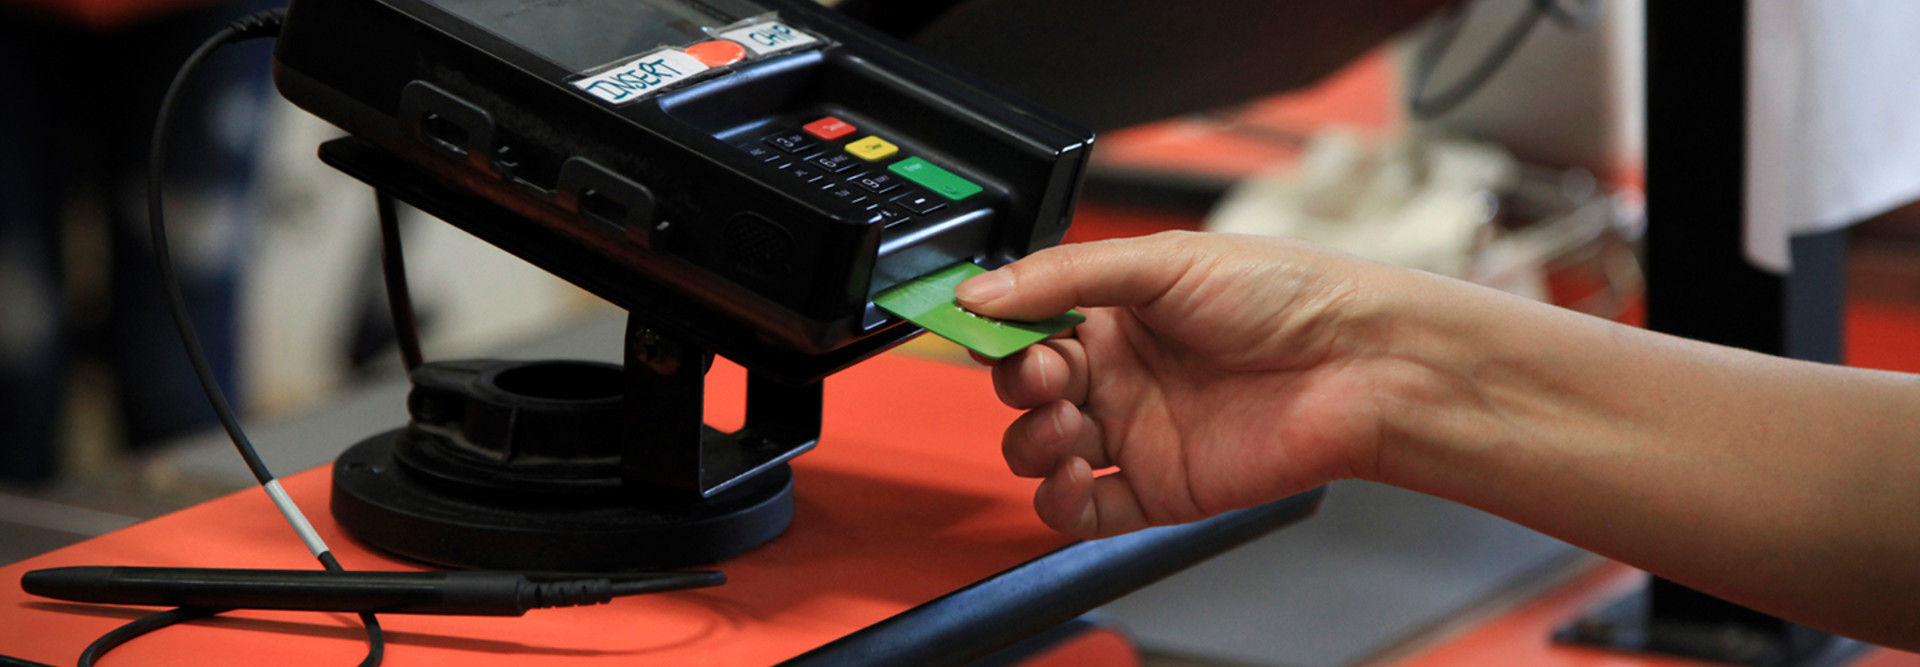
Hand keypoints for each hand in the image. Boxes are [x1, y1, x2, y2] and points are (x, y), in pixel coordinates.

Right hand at [959, 231, 1427, 537]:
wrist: (1361, 365)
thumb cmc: (1288, 296)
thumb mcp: (1163, 261)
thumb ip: (1065, 277)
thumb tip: (982, 291)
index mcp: (1116, 312)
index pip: (1028, 324)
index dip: (995, 328)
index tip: (965, 325)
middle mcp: (1122, 373)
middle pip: (1027, 389)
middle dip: (1018, 382)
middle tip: (1040, 371)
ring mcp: (1139, 433)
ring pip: (1045, 450)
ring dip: (1032, 441)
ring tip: (1061, 424)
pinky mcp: (1160, 490)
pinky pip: (1088, 512)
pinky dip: (1062, 502)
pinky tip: (1074, 476)